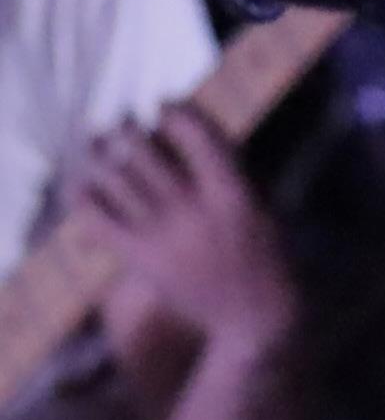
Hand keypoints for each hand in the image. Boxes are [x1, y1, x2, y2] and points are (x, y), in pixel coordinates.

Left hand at [75, 105, 297, 351]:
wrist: (255, 314)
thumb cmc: (267, 253)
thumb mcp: (261, 204)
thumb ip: (230, 169)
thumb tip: (191, 131)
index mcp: (233, 193)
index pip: (194, 134)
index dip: (173, 111)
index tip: (163, 104)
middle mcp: (195, 210)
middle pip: (142, 152)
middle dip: (126, 130)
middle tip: (122, 123)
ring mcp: (164, 235)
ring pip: (115, 180)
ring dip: (100, 156)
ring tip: (97, 145)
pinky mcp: (141, 258)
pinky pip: (98, 220)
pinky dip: (84, 198)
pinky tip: (81, 185)